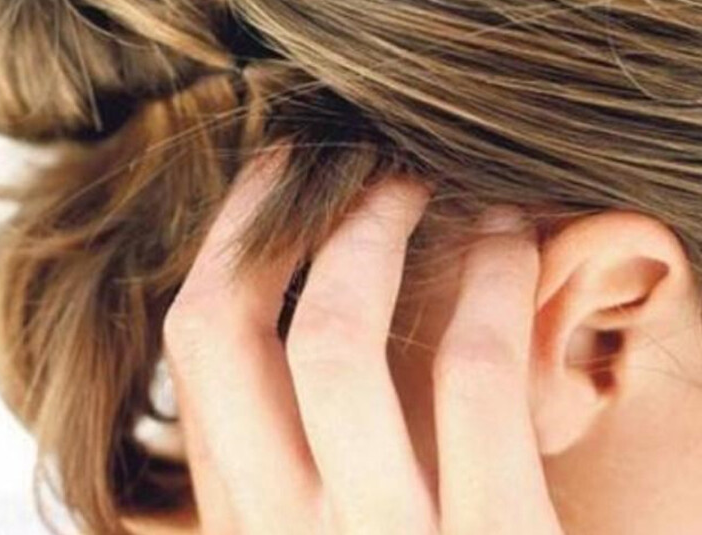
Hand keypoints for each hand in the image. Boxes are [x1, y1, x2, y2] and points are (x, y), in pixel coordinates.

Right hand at [163, 152, 564, 534]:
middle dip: (281, 220)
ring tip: (431, 184)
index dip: (231, 244)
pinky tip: (511, 243)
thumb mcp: (325, 523)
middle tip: (350, 164)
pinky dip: (494, 284)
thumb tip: (287, 306)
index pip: (194, 350)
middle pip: (227, 329)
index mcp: (242, 520)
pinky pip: (477, 373)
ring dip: (381, 231)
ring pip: (336, 336)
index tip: (275, 183)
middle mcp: (284, 532)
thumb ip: (292, 443)